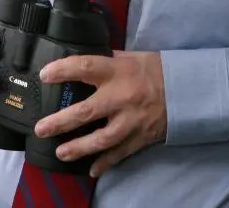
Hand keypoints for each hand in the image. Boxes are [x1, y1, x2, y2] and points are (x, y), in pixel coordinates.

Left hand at [34, 51, 166, 177]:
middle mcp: (122, 96)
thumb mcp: (132, 57)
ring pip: (100, 139)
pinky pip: (119, 154)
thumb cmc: (157, 69)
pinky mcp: (140, 137)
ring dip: (78, 148)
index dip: (63, 70)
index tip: (45, 75)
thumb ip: (109, 60)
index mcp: (119, 70)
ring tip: (61, 152)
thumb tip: (86, 62)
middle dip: (60, 122)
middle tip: (41, 129)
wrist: (187, 89)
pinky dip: (105, 163)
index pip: (86, 67)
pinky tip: (92, 170)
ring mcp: (130, 120)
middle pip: (86, 111)